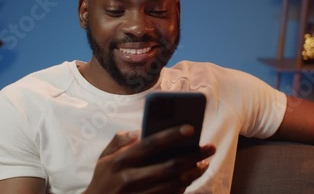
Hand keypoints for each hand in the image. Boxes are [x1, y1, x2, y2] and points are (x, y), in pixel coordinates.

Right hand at [84, 125, 215, 193]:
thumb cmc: (103, 178)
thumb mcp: (104, 156)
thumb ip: (120, 140)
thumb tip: (140, 131)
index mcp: (120, 160)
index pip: (150, 144)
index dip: (171, 136)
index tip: (191, 128)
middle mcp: (130, 178)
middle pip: (168, 166)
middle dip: (193, 156)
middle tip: (209, 147)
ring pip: (173, 184)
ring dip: (193, 173)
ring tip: (205, 162)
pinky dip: (184, 186)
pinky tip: (192, 176)